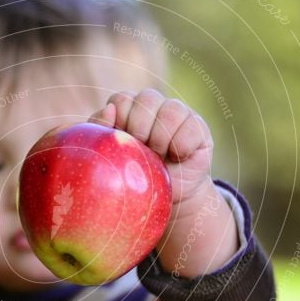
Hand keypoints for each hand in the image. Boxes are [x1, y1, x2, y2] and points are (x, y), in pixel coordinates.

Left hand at [89, 89, 237, 275]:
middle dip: (141, 130)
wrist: (166, 200)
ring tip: (160, 158)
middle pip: (146, 99)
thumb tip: (108, 109)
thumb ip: (101, 133)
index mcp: (127, 110)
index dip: (121, 121)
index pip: (122, 100)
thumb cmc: (133, 180)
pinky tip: (178, 157)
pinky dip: (182, 145)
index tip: (123, 145)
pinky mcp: (198, 126)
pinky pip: (191, 126)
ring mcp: (177, 113)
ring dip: (162, 138)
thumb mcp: (111, 160)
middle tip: (143, 153)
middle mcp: (153, 107)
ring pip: (171, 109)